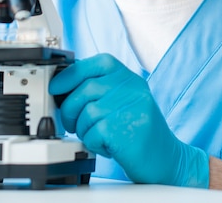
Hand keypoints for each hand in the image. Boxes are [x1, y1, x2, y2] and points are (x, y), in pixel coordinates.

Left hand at [49, 53, 209, 186]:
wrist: (166, 159)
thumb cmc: (137, 130)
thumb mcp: (122, 101)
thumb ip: (99, 89)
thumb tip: (62, 85)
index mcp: (128, 77)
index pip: (93, 64)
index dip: (68, 75)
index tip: (55, 87)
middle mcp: (133, 88)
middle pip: (85, 89)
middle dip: (70, 110)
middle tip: (73, 123)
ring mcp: (131, 106)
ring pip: (87, 113)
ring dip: (84, 130)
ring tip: (97, 136)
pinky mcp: (126, 128)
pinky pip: (93, 133)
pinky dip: (94, 143)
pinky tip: (107, 146)